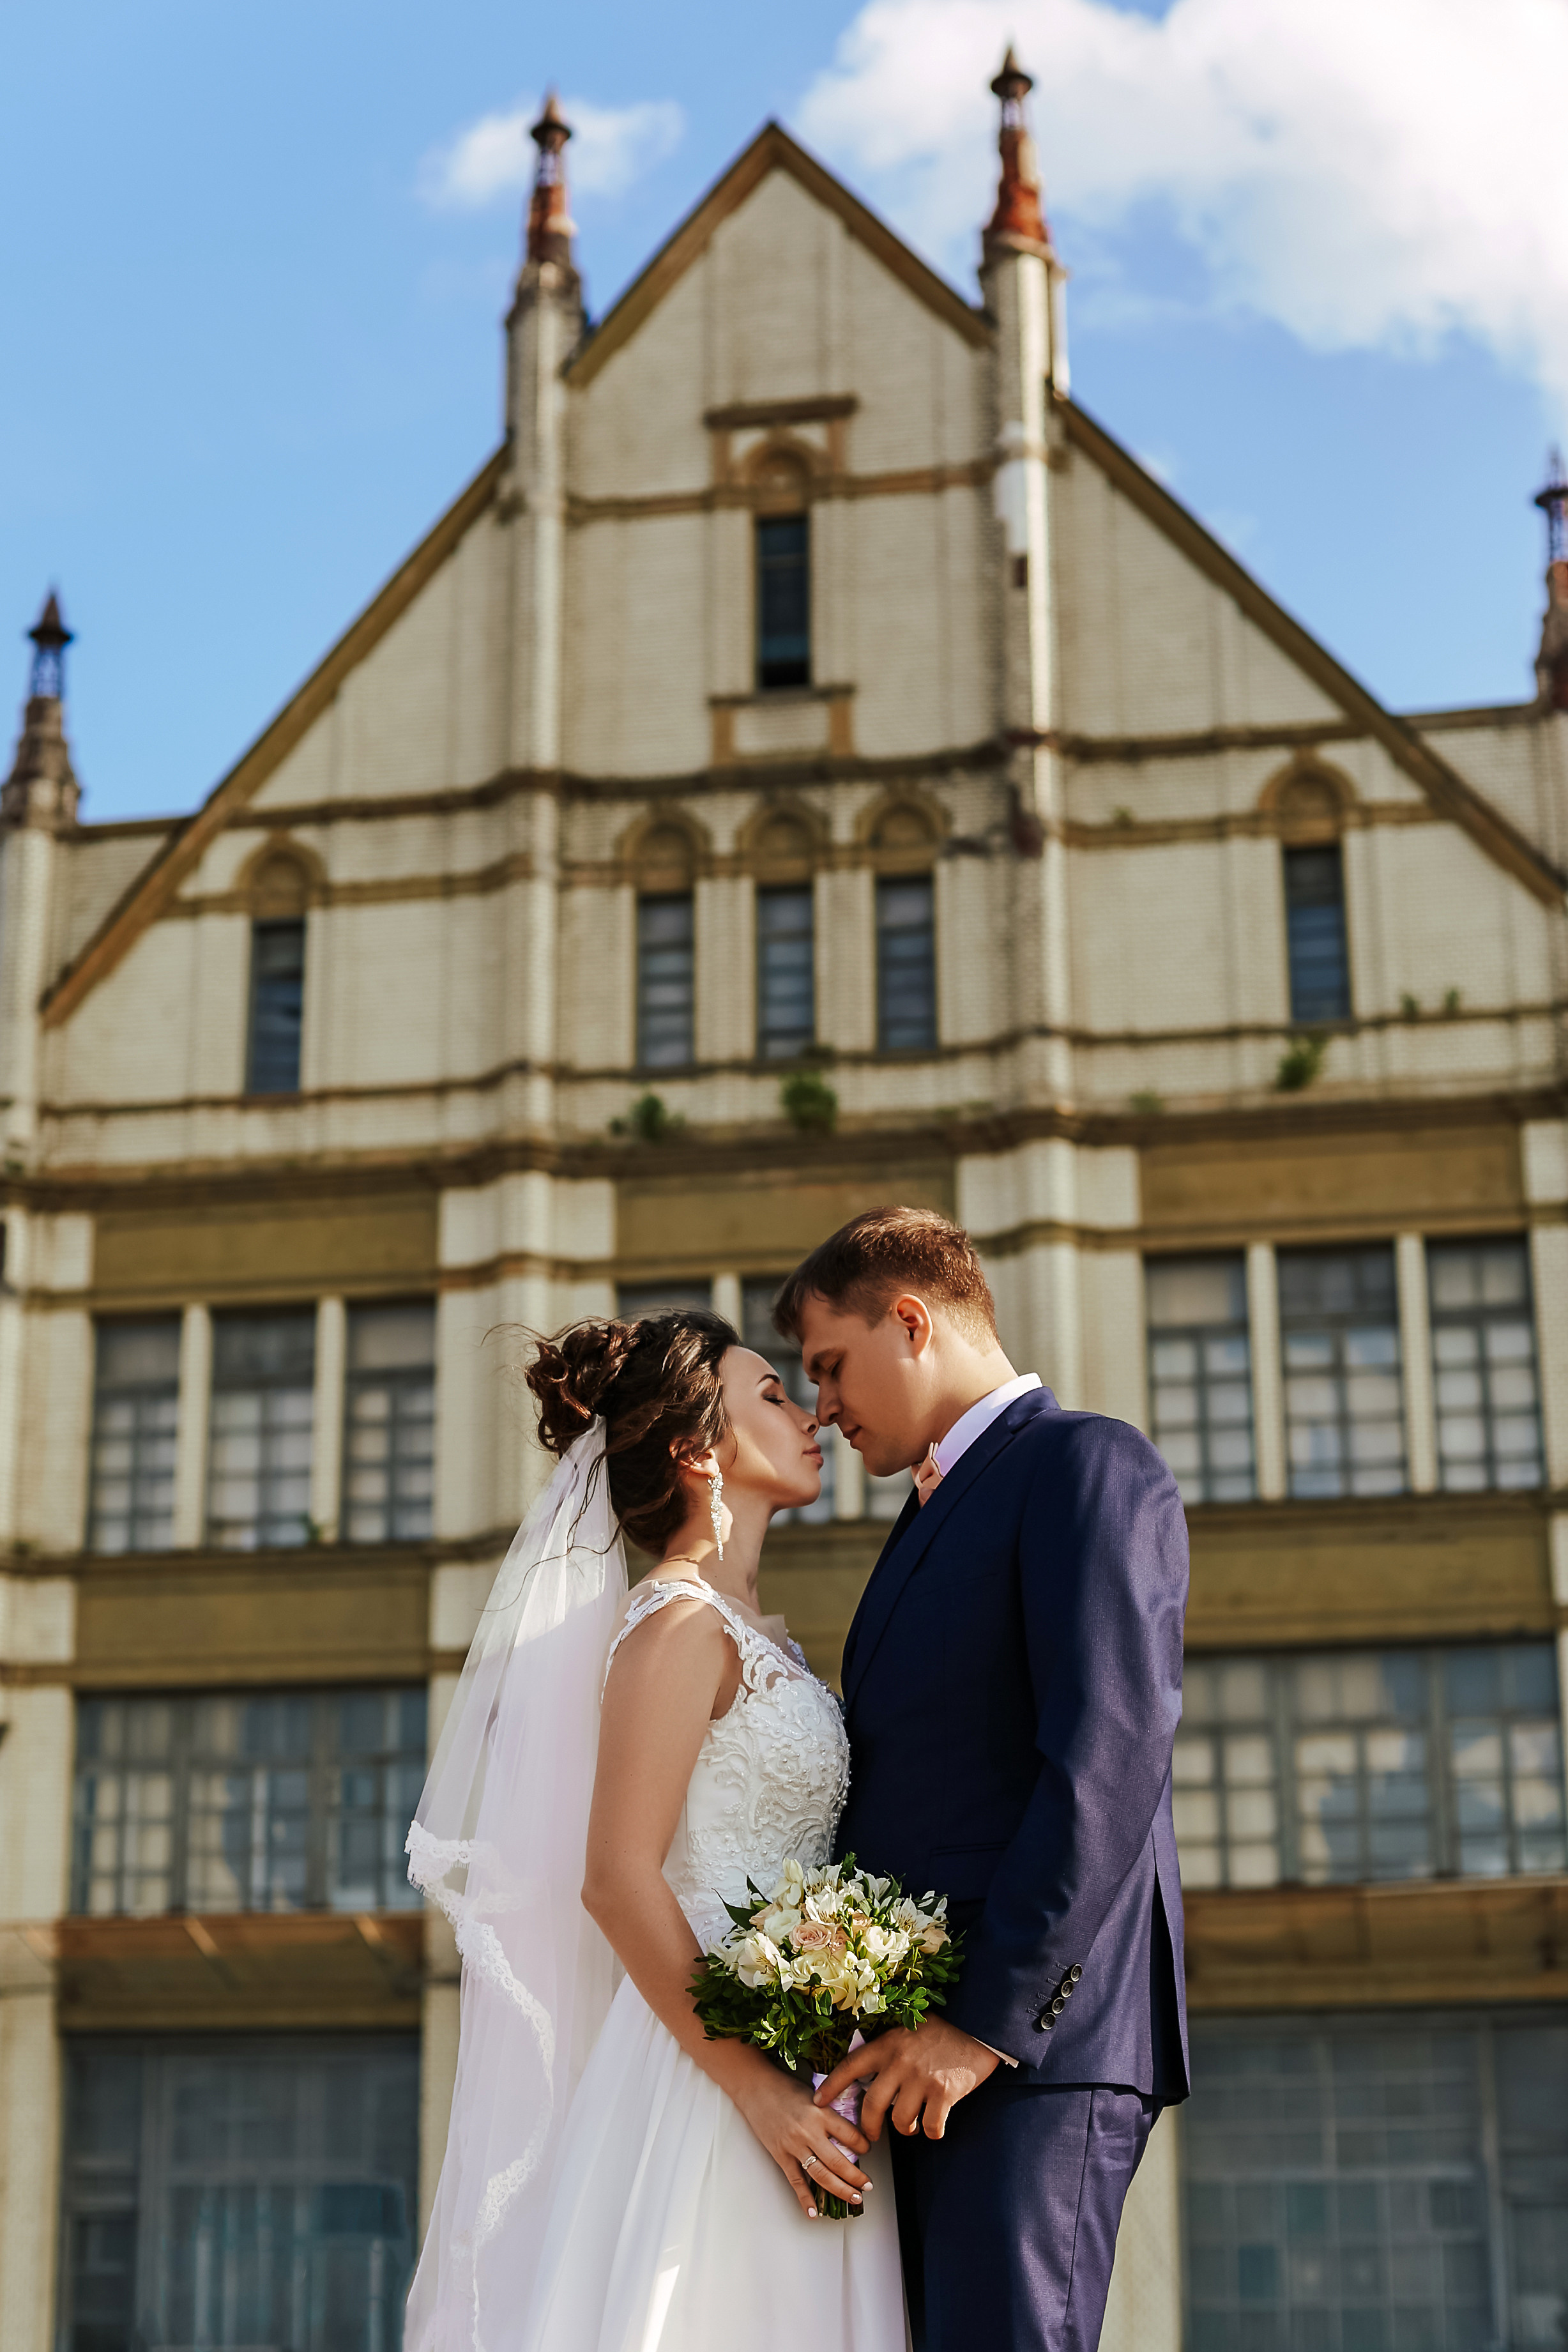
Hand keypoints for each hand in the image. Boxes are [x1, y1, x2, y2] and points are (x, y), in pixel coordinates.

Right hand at [733, 2058, 872, 2218]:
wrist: (756, 2088)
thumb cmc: (785, 2087)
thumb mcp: (815, 2093)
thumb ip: (830, 2112)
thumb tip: (847, 2131)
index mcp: (820, 2112)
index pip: (850, 2135)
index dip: (863, 2145)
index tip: (868, 2150)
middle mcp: (809, 2131)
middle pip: (838, 2162)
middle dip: (856, 2177)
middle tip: (867, 2186)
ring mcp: (794, 2146)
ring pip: (821, 2175)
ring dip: (840, 2189)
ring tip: (854, 2197)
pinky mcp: (780, 2155)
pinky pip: (796, 2181)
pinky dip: (805, 2199)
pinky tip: (815, 2212)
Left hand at [813, 2019, 998, 2143]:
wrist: (977, 2027)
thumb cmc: (943, 2030)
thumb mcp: (908, 2030)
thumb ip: (890, 2051)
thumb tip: (871, 2078)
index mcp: (888, 2044)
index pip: (851, 2066)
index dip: (832, 2086)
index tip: (818, 2102)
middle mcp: (900, 2061)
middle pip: (873, 2106)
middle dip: (868, 2127)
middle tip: (870, 2136)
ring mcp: (922, 2078)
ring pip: (900, 2120)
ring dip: (905, 2129)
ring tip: (911, 2124)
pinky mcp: (944, 2093)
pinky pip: (931, 2126)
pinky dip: (932, 2131)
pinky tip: (935, 2124)